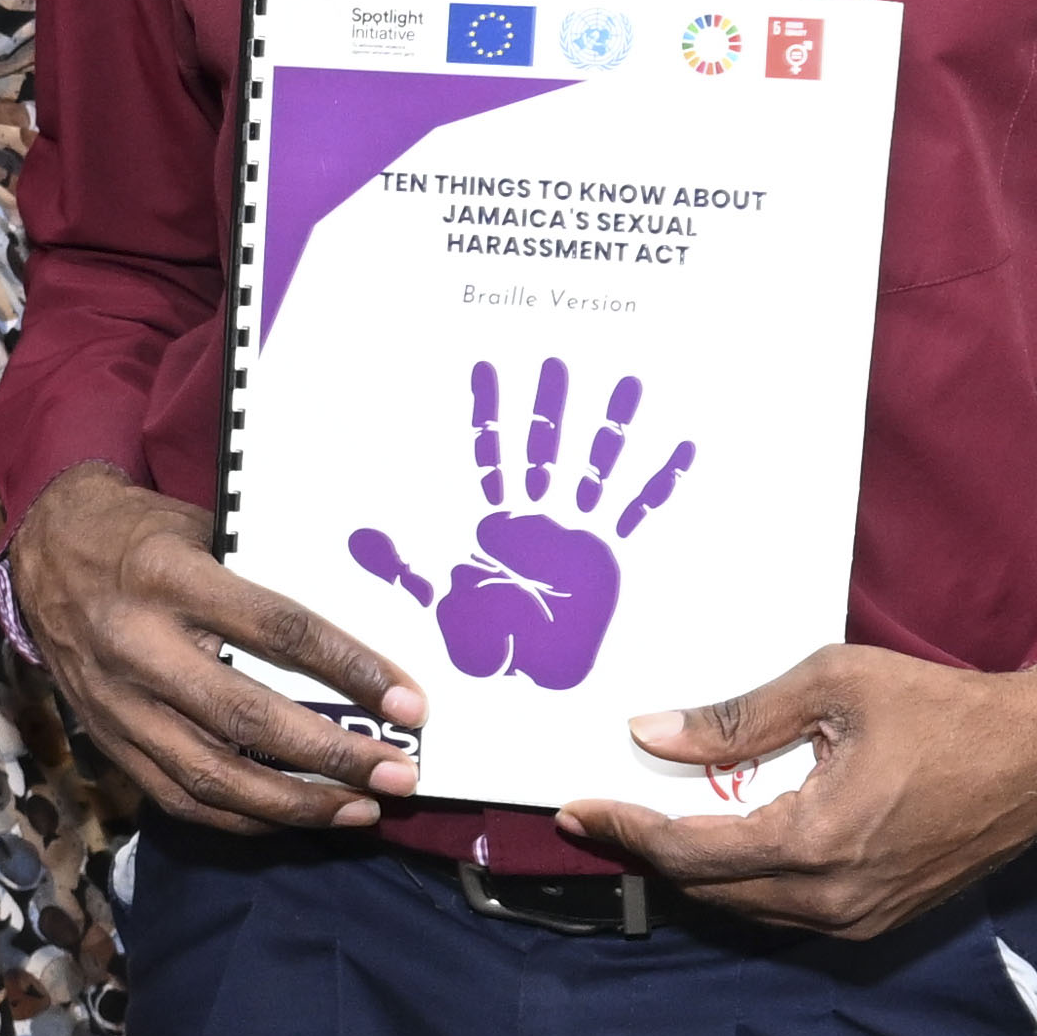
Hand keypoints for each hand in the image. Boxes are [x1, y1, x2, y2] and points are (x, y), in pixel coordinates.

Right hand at [13, 463, 421, 832]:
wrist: (43, 552)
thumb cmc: (141, 534)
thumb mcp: (201, 527)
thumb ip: (264, 573)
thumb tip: (354, 628)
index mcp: (171, 578)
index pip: (278, 630)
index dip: (350, 670)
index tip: (409, 703)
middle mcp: (140, 646)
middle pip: (248, 719)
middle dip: (334, 757)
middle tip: (398, 777)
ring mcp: (119, 702)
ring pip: (214, 775)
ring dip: (296, 804)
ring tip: (360, 810)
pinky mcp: (108, 738)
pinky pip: (179, 797)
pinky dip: (243, 818)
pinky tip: (294, 819)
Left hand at [339, 358, 696, 693]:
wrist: (530, 677)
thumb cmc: (486, 637)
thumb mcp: (437, 600)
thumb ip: (401, 566)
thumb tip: (356, 538)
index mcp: (497, 519)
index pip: (490, 453)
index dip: (488, 413)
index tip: (485, 368)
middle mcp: (539, 514)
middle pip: (545, 447)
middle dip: (550, 405)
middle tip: (555, 359)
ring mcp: (577, 528)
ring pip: (595, 466)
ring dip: (610, 428)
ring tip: (626, 383)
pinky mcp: (610, 551)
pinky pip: (638, 509)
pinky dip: (658, 480)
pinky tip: (680, 447)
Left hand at [571, 648, 1036, 940]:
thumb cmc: (945, 710)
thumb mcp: (834, 685)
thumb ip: (739, 717)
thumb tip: (654, 734)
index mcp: (816, 841)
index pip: (689, 851)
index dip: (627, 830)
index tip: (580, 807)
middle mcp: (831, 897)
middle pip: (707, 888)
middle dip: (651, 851)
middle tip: (604, 813)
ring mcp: (857, 919)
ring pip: (744, 906)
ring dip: (696, 869)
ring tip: (656, 823)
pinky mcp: (876, 920)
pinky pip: (786, 909)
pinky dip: (745, 878)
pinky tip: (729, 839)